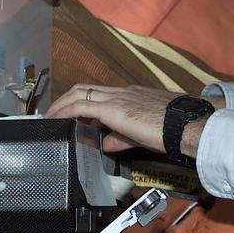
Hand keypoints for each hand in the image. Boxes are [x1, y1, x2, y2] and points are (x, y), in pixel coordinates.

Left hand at [45, 84, 221, 155]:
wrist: (184, 124)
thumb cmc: (172, 129)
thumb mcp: (143, 134)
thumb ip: (123, 138)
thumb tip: (108, 144)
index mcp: (131, 95)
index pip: (101, 94)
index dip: (83, 101)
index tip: (73, 113)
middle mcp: (121, 92)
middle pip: (85, 88)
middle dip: (66, 99)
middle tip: (53, 113)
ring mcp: (116, 98)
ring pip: (79, 93)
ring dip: (61, 105)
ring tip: (49, 117)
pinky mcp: (111, 109)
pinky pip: (80, 107)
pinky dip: (65, 111)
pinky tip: (55, 120)